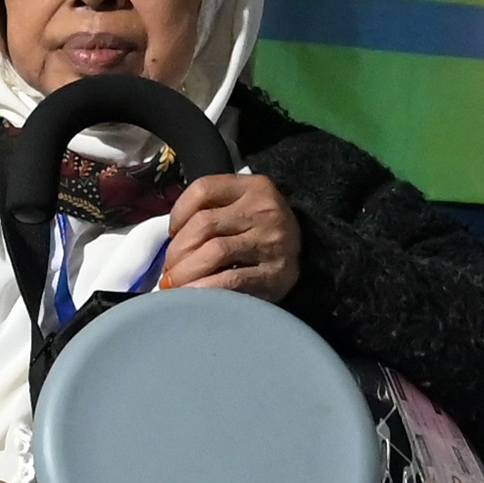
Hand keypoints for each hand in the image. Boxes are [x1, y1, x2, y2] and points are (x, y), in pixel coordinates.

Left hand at [158, 172, 296, 300]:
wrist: (314, 256)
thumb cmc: (263, 233)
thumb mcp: (244, 208)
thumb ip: (213, 211)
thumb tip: (170, 243)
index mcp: (254, 187)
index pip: (203, 189)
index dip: (178, 213)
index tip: (172, 235)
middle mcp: (265, 209)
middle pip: (204, 224)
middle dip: (177, 251)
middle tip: (169, 271)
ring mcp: (273, 241)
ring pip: (214, 252)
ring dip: (186, 272)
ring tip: (175, 286)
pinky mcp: (276, 274)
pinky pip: (231, 280)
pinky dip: (205, 288)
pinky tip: (193, 295)